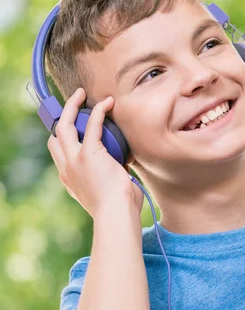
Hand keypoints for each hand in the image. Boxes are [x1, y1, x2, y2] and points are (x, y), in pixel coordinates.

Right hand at [47, 88, 142, 217]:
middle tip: (75, 105)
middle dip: (62, 118)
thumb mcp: (108, 190)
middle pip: (55, 136)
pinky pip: (93, 125)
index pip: (58, 153)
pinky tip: (108, 102)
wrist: (116, 214)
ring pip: (65, 125)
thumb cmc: (120, 208)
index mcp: (69, 179)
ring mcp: (75, 160)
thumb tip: (124, 164)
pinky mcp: (89, 153)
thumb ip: (111, 175)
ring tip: (81, 95)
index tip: (74, 129)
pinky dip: (99, 111)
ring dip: (73, 107)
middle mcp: (67, 168)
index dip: (63, 139)